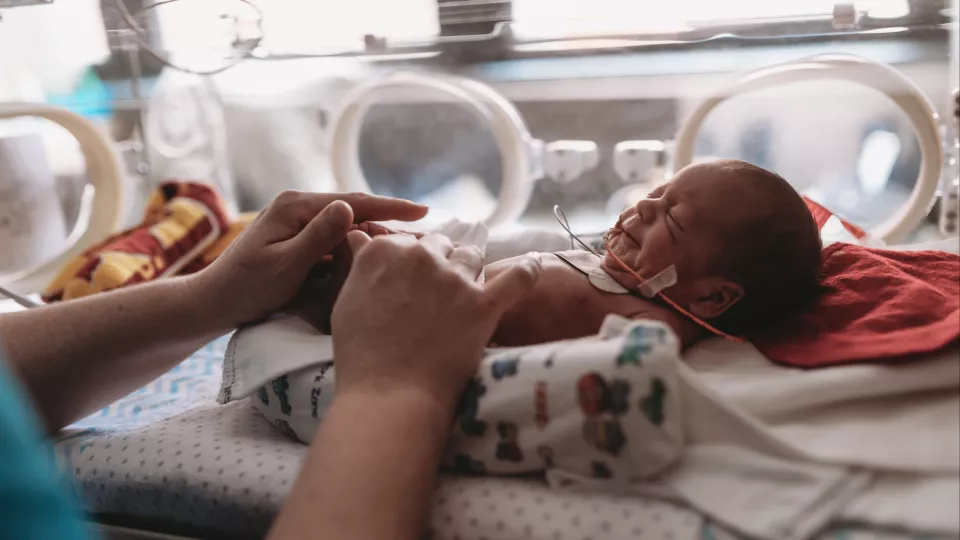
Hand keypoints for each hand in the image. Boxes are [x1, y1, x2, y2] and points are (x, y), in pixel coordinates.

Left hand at [190, 191, 426, 329]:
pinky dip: (359, 252)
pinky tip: (380, 263)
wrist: (214, 304)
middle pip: (356, 214)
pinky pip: (337, 244)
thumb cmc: (246, 287)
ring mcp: (300, 225)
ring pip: (349, 230)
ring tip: (412, 252)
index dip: (391, 206)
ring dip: (378, 240)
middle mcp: (299, 208)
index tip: (424, 211)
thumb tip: (347, 207)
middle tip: (429, 238)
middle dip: (391, 225)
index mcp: (296, 206)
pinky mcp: (300, 242)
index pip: (353, 202)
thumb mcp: (285, 264)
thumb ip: (317, 236)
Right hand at [330, 231, 541, 409]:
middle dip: (442, 262)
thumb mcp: (347, 301)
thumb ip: (363, 263)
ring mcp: (454, 279)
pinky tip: (535, 266)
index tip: (415, 279)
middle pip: (442, 244)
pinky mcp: (483, 304)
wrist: (389, 396)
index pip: (408, 241)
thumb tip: (361, 236)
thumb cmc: (361, 356)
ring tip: (470, 290)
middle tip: (441, 291)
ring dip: (472, 269)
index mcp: (384, 251)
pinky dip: (529, 270)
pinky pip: (519, 277)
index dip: (413, 260)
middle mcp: (420, 256)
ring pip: (473, 255)